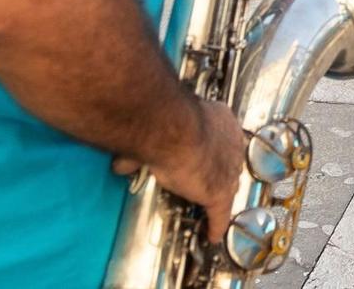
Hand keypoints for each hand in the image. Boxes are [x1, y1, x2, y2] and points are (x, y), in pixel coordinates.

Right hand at [113, 100, 244, 242]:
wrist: (173, 131)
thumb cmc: (166, 121)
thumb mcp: (156, 132)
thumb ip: (142, 150)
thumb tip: (122, 163)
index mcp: (219, 119)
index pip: (221, 137)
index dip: (211, 149)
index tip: (201, 156)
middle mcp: (231, 142)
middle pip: (228, 161)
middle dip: (217, 171)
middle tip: (203, 181)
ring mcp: (229, 168)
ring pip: (229, 185)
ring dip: (219, 195)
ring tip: (209, 206)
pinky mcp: (221, 192)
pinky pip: (220, 213)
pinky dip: (216, 224)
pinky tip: (213, 233)